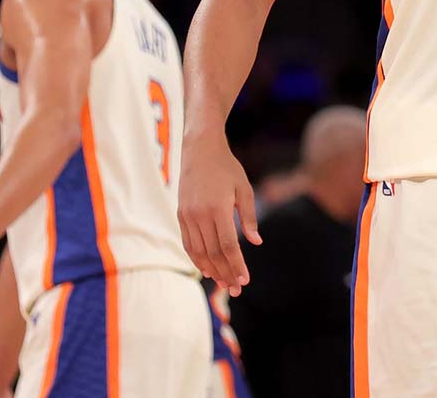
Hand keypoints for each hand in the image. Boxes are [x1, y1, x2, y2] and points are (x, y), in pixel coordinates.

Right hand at [177, 129, 260, 296]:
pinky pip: (188, 243)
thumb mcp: (244, 189)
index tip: (245, 279)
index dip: (236, 265)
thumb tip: (255, 242)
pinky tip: (207, 268)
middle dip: (226, 273)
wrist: (199, 150)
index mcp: (218, 208)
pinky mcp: (181, 215)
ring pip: (198, 252)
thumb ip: (249, 217)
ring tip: (224, 282)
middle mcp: (200, 214)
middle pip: (213, 253)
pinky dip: (197, 258)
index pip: (228, 245)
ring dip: (212, 269)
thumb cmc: (227, 168)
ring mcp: (187, 216)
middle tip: (237, 288)